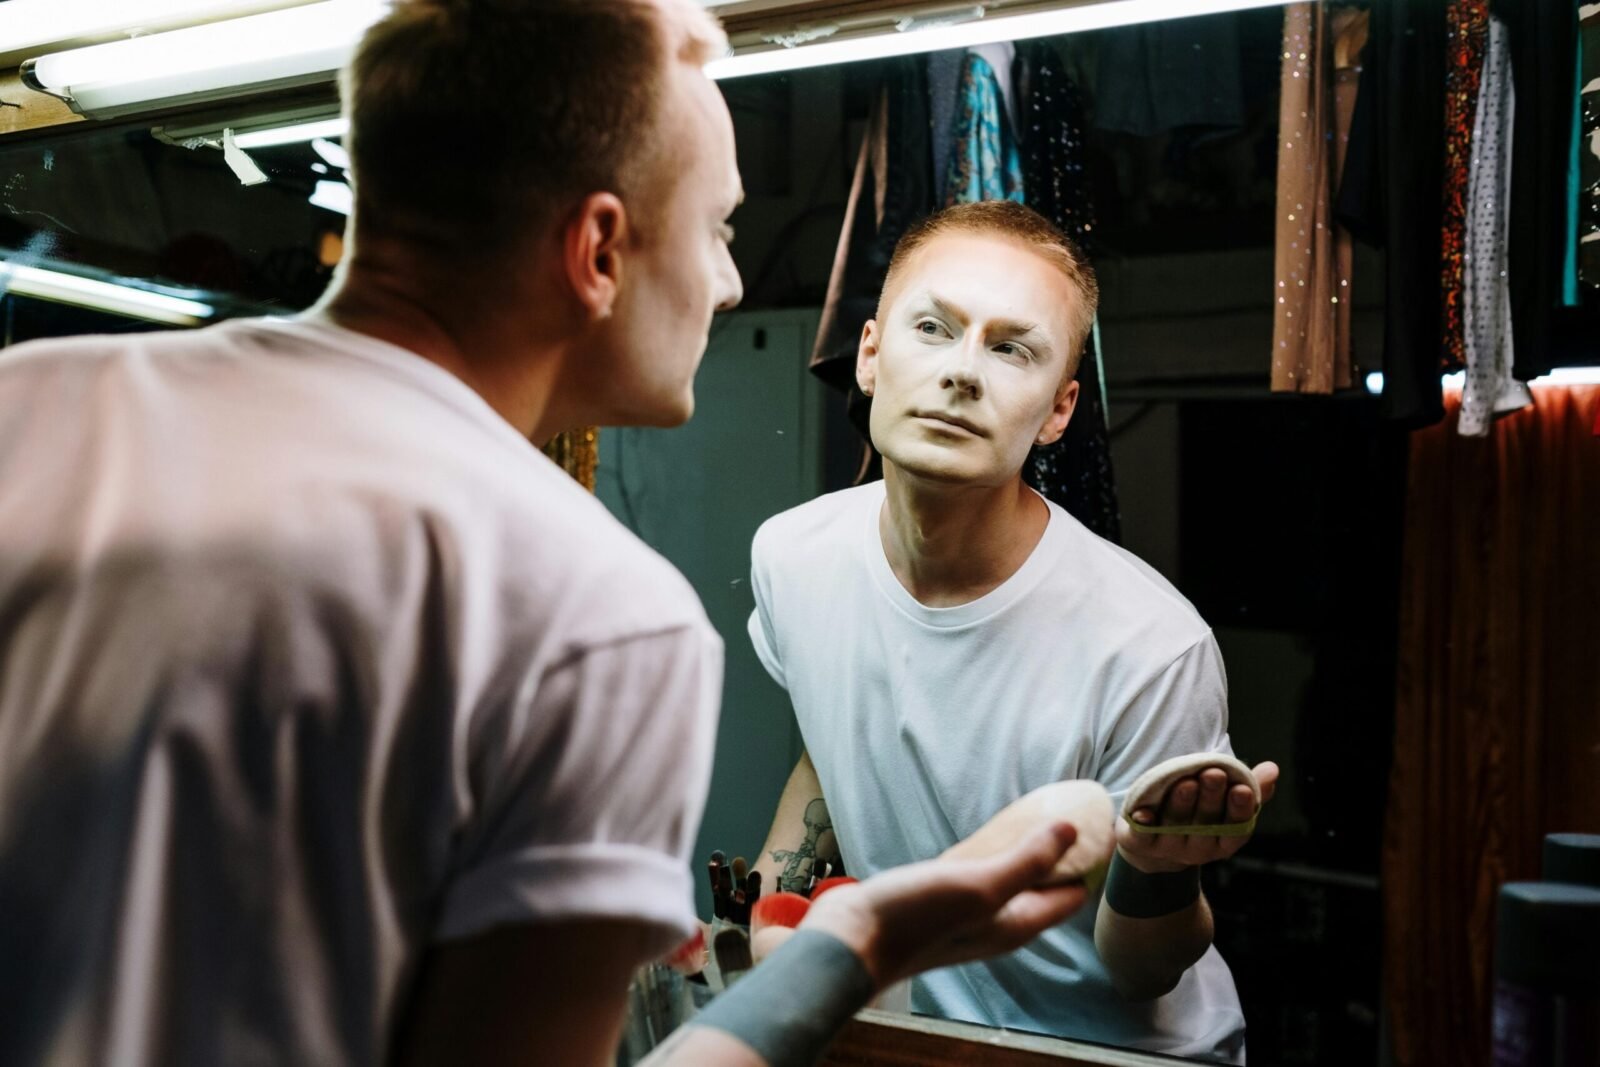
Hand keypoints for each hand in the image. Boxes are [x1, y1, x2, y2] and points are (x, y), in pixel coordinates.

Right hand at [798, 822, 1087, 989]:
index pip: (1072, 895)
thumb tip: (1072, 831)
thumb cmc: (916, 918)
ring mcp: (969, 914)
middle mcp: (999, 923)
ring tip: (1031, 814)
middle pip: (1044, 887)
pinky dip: (989, 854)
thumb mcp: (979, 885)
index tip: (1097, 824)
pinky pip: (978, 875)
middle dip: (1060, 854)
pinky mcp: (940, 903)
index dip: (1088, 862)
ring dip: (1024, 852)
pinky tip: (980, 836)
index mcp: (1018, 924)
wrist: (852, 940)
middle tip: (1066, 809)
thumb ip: (1027, 860)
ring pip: (1011, 880)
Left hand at [1116, 761, 1279, 874]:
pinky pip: (1142, 835)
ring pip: (1175, 825)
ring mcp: (1168, 848)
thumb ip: (1251, 788)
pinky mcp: (1141, 844)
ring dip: (1181, 804)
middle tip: (1213, 773)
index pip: (1236, 829)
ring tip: (1186, 781)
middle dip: (1210, 799)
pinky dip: (1143, 823)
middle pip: (1206, 823)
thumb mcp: (1225, 804)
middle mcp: (1198, 849)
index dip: (1239, 810)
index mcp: (1223, 841)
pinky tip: (1142, 811)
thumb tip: (1272, 768)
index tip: (1242, 788)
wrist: (1155, 847)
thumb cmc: (1199, 816)